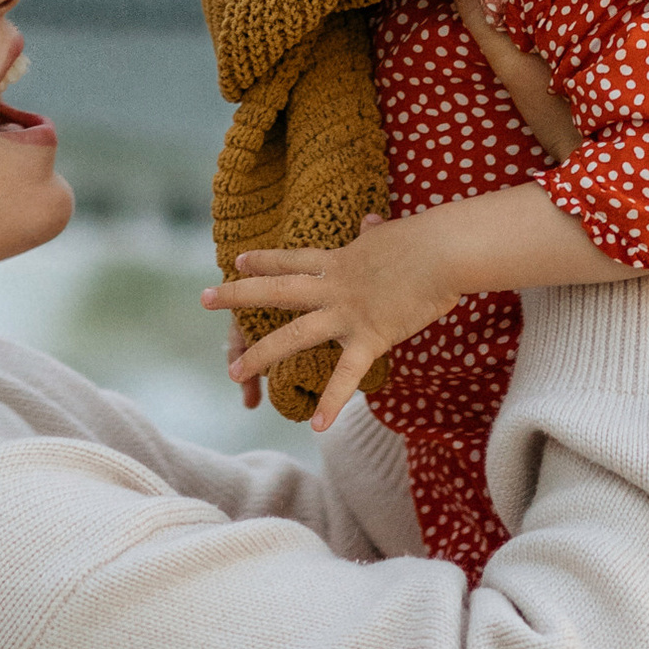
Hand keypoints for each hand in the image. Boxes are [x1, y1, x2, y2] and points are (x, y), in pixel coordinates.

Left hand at [203, 212, 469, 430]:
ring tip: (233, 372)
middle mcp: (333, 287)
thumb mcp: (390, 233)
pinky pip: (346, 375)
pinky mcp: (370, 337)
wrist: (444, 251)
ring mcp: (347, 313)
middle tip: (204, 298)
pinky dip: (333, 402)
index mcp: (338, 261)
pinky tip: (316, 426)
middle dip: (237, 296)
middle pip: (275, 292)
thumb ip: (376, 233)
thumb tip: (372, 222)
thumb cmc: (425, 238)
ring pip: (293, 336)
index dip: (263, 261)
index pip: (291, 260)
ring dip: (261, 354)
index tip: (238, 261)